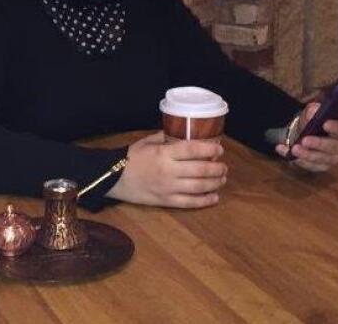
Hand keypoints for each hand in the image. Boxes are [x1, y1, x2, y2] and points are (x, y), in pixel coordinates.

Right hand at [107, 131, 226, 207]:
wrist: (113, 178)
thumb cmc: (130, 158)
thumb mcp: (146, 142)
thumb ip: (164, 138)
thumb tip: (182, 134)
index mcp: (164, 153)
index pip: (193, 150)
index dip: (210, 150)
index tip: (219, 149)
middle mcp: (169, 170)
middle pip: (201, 170)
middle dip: (217, 168)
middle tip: (223, 166)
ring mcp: (168, 188)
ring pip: (199, 187)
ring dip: (215, 183)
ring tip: (221, 179)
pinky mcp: (166, 201)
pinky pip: (190, 202)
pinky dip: (205, 201)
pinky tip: (214, 197)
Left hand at [275, 103, 337, 171]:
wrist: (306, 134)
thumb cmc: (315, 122)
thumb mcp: (313, 112)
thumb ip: (314, 111)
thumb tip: (312, 112)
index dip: (336, 128)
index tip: (325, 124)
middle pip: (334, 148)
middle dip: (319, 144)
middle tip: (305, 140)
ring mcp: (332, 159)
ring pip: (321, 159)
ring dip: (307, 155)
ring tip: (294, 149)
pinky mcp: (320, 166)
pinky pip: (310, 165)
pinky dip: (297, 160)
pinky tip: (286, 152)